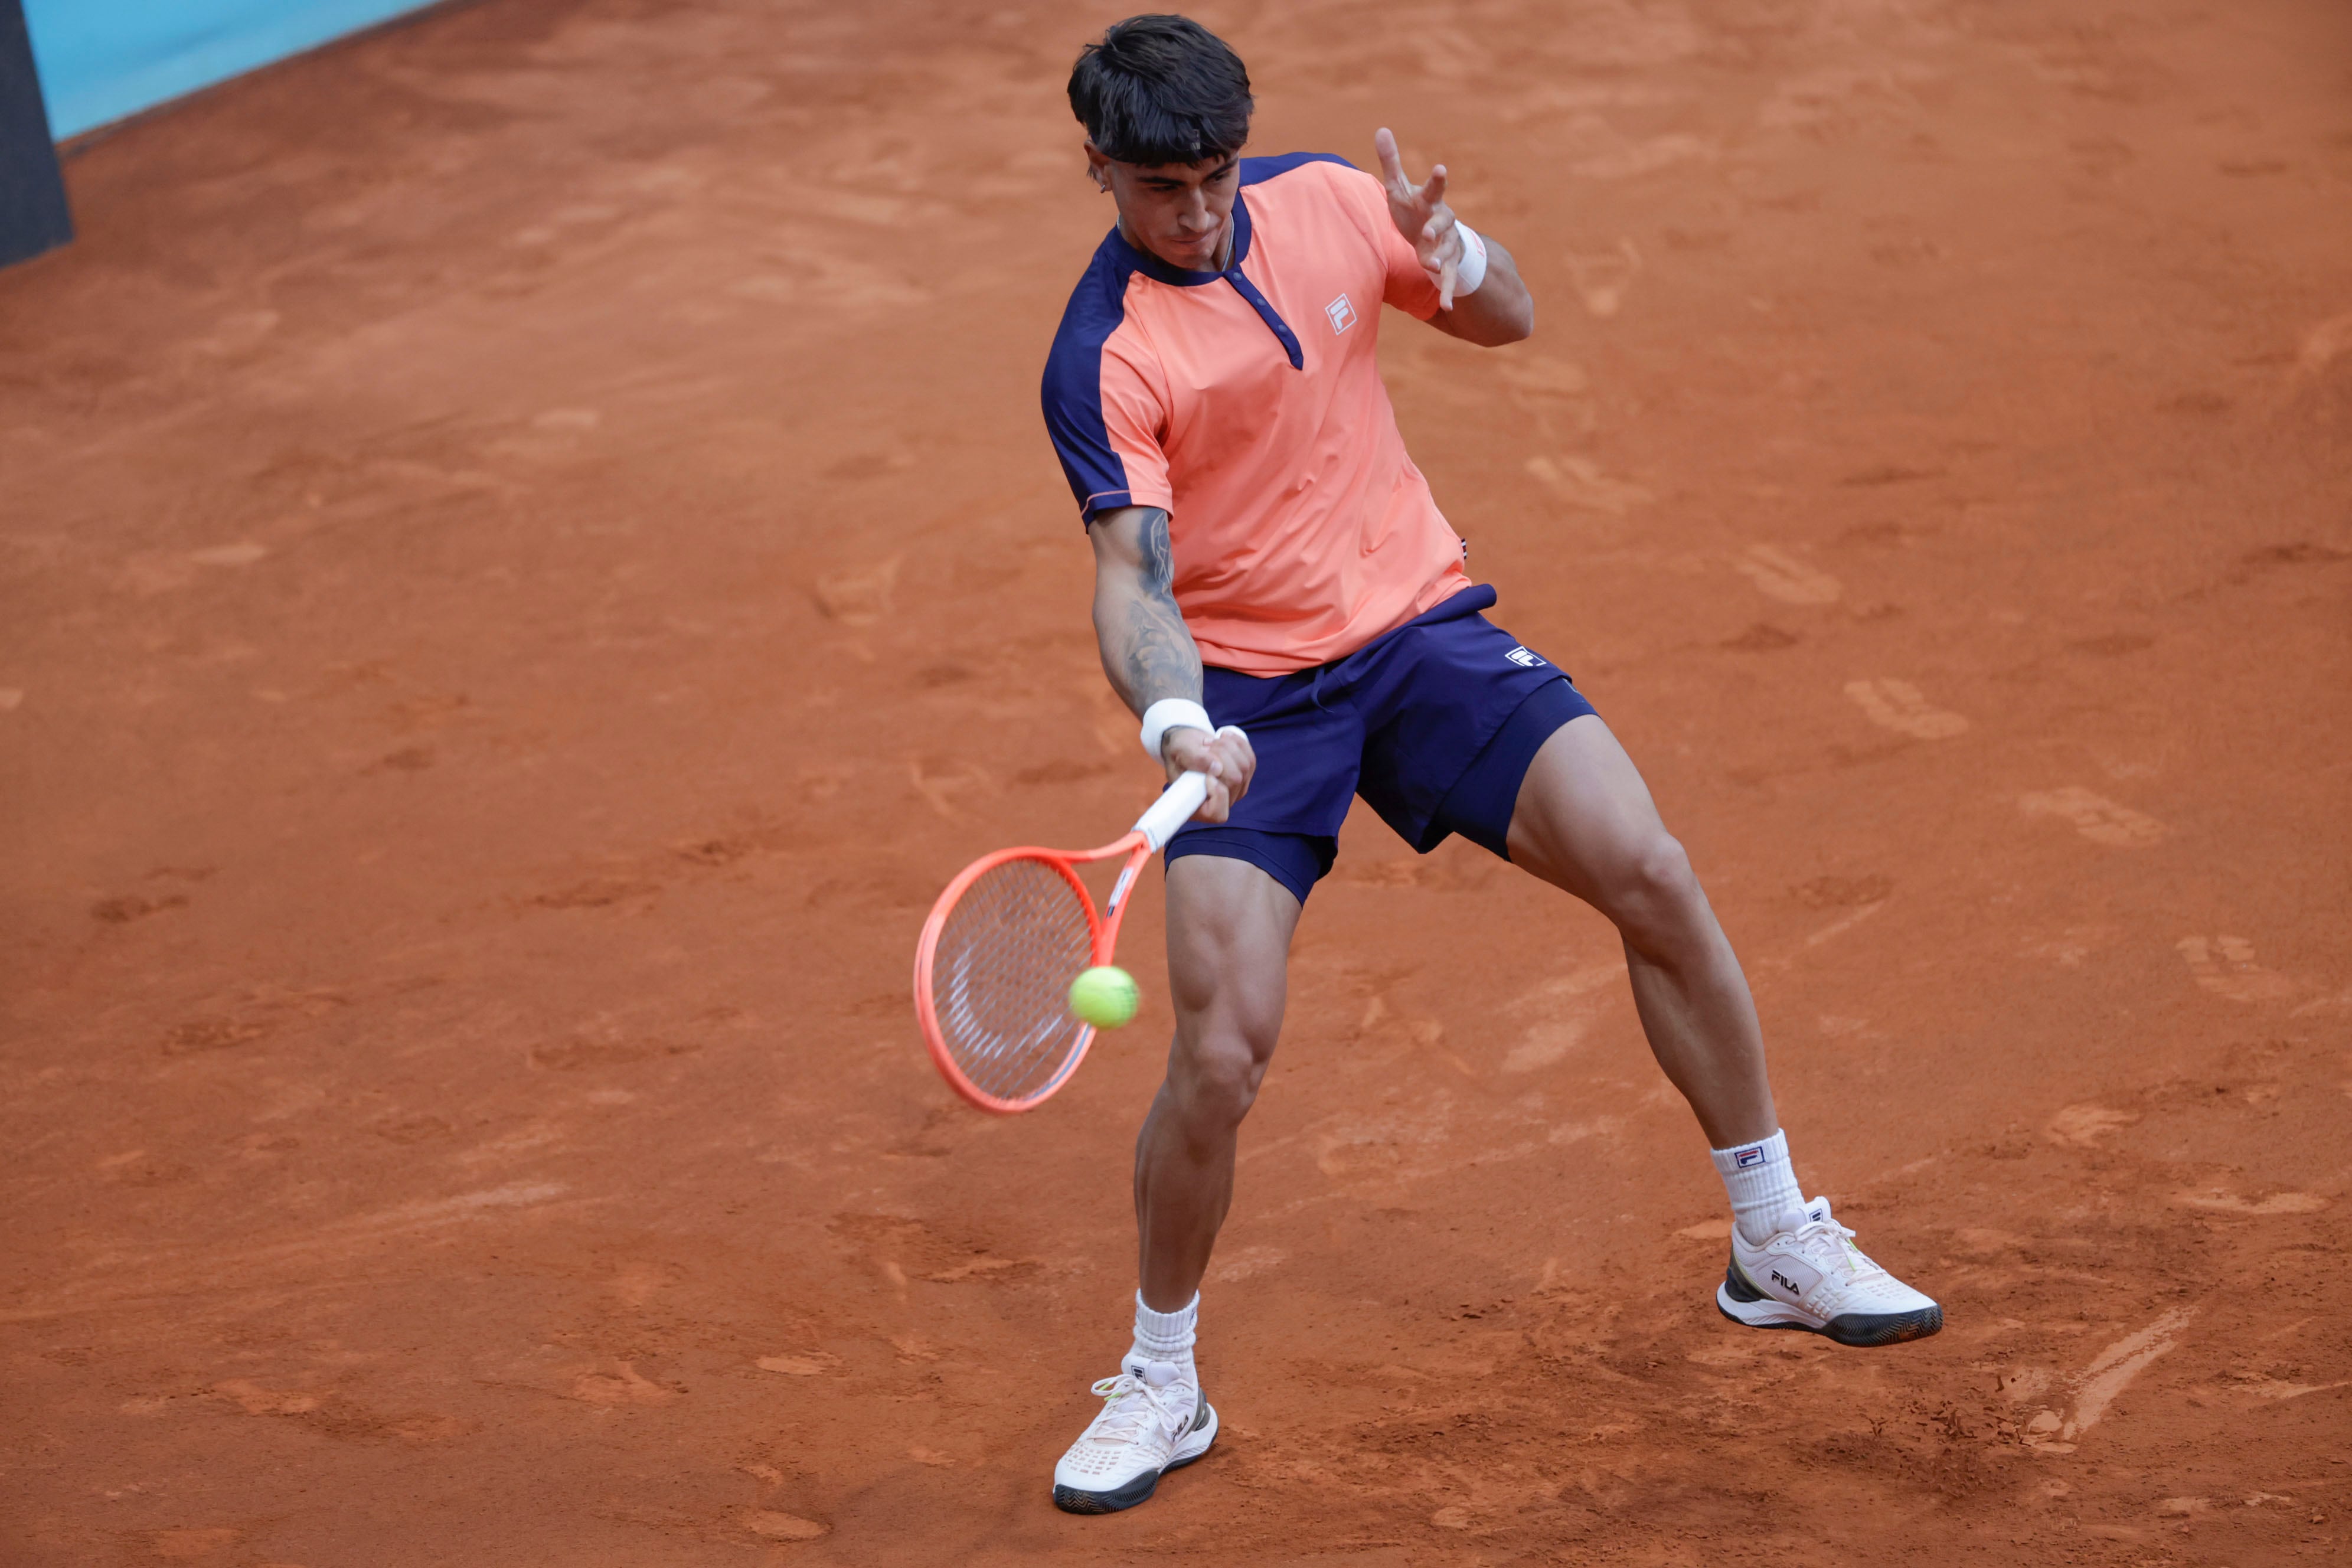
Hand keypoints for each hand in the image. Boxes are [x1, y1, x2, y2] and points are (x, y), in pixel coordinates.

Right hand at [1161, 725, 1254, 824]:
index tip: (1207, 773)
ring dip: (1228, 747)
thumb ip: (1195, 760)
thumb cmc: (1178, 753)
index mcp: (1198, 808)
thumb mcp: (1179, 753)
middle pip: (1235, 780)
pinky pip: (1251, 760)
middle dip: (1221, 755)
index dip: (1218, 792)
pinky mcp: (1244, 777)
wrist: (1187, 746)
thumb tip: (1217, 768)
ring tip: (1211, 742)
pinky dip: (1238, 744)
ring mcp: (1234, 791)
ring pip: (1245, 767)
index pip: (1218, 813)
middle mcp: (1219, 804)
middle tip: (1204, 746)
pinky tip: (1224, 737)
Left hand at [1375, 126, 1466, 309]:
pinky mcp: (1448, 267)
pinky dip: (1450, 292)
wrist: (1432, 238)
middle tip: (1428, 232)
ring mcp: (1448, 246)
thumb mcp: (1399, 188)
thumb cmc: (1413, 210)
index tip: (1440, 169)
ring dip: (1438, 258)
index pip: (1434, 189)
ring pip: (1446, 251)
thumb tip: (1381, 129)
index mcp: (1430, 203)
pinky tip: (1448, 306)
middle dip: (1437, 227)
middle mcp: (1443, 223)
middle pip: (1443, 222)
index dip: (1437, 180)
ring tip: (1430, 265)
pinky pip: (1451, 280)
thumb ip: (1391, 162)